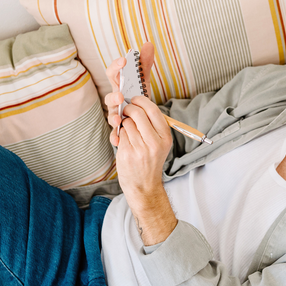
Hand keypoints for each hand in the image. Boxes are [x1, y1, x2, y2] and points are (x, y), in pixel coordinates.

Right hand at [104, 42, 155, 146]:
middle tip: (120, 96)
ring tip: (118, 120)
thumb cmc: (138, 97)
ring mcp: (115, 115)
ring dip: (113, 117)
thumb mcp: (143, 81)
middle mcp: (115, 101)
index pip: (113, 74)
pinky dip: (115, 137)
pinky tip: (118, 140)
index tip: (124, 60)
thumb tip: (148, 43)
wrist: (141, 120)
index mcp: (119, 86)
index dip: (116, 66)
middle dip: (113, 96)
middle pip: (109, 97)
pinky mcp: (119, 130)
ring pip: (110, 116)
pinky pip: (114, 134)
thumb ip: (144, 64)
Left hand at [116, 96, 176, 244]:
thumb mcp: (160, 144)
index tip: (134, 99)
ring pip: (126, 123)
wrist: (144, 185)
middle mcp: (154, 142)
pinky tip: (124, 141)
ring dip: (124, 124)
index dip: (140, 101)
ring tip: (128, 132)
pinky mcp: (127, 153)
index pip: (153, 110)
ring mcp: (140, 148)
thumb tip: (139, 103)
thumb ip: (153, 125)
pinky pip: (120, 134)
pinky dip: (120, 134)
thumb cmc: (150, 161)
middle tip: (126, 110)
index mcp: (165, 137)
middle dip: (128, 109)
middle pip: (137, 113)